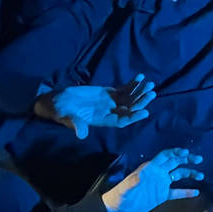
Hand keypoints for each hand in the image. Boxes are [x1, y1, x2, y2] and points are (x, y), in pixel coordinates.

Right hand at [34, 73, 155, 139]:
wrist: (60, 102)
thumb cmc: (63, 113)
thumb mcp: (68, 119)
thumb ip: (77, 125)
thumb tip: (81, 135)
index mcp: (105, 121)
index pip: (123, 121)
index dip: (134, 117)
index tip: (145, 112)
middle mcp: (112, 112)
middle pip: (131, 108)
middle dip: (142, 101)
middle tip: (152, 93)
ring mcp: (112, 102)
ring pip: (130, 98)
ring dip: (141, 91)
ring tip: (151, 84)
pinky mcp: (110, 93)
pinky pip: (125, 89)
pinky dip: (133, 84)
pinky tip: (141, 77)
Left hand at [102, 148, 203, 211]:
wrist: (118, 209)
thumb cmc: (120, 196)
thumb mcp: (126, 189)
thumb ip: (133, 182)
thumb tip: (140, 175)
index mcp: (150, 168)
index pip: (165, 156)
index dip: (175, 153)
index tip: (186, 153)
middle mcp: (158, 173)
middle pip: (175, 162)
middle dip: (187, 159)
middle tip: (198, 159)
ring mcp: (161, 184)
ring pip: (178, 175)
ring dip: (189, 173)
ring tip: (201, 176)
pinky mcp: (162, 195)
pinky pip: (176, 192)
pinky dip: (186, 192)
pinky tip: (196, 192)